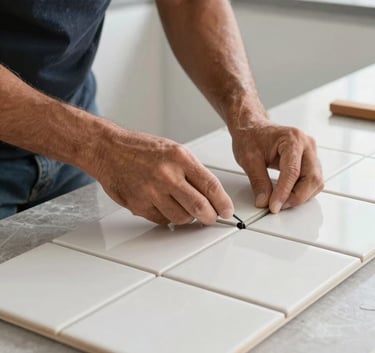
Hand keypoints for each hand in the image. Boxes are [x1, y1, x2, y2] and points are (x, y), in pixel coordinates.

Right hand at [93, 129, 233, 224]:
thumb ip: (192, 172)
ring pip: (181, 218)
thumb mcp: (173, 150)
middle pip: (199, 207)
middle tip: (212, 217)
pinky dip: (169, 217)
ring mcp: (151, 192)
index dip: (223, 202)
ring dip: (188, 217)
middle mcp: (166, 175)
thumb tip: (211, 196)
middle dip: (210, 217)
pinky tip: (165, 205)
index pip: (210, 185)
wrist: (108, 150)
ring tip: (184, 208)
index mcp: (180, 157)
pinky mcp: (138, 205)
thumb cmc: (141, 149)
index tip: (227, 210)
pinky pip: (162, 220)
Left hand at [230, 120, 323, 212]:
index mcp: (292, 139)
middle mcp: (307, 145)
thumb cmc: (251, 137)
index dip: (284, 192)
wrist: (253, 128)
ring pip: (315, 181)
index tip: (274, 206)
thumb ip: (258, 181)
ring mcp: (311, 152)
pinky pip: (312, 181)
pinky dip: (301, 191)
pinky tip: (287, 195)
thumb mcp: (248, 159)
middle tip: (277, 206)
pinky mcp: (309, 161)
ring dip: (300, 196)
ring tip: (280, 201)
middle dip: (296, 197)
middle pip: (312, 178)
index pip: (293, 171)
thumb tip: (264, 201)